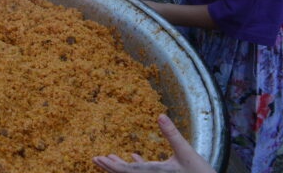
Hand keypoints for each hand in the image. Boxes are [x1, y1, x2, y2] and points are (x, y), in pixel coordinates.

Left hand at [92, 114, 213, 172]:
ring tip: (110, 159)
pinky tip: (134, 157)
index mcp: (153, 172)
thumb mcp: (186, 152)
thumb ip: (172, 134)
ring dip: (122, 166)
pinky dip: (137, 166)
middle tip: (95, 159)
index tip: (97, 158)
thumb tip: (160, 115)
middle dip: (110, 167)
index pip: (126, 171)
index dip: (110, 165)